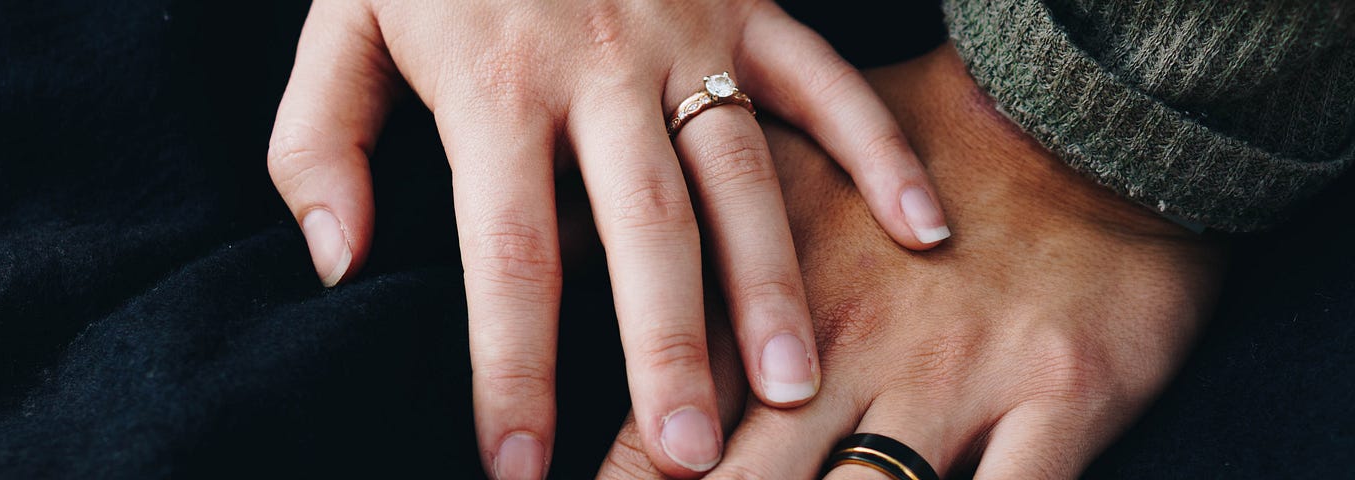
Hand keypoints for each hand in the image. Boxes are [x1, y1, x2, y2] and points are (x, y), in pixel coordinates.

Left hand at [268, 1, 950, 476]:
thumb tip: (338, 266)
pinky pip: (822, 81)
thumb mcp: (342, 21)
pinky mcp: (746, 3)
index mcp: (493, 87)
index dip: (512, 368)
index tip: (516, 465)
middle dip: (666, 354)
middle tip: (691, 459)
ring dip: (772, 282)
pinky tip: (923, 231)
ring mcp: (686, 35)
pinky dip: (877, 151)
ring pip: (742, 174)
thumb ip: (320, 143)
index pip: (509, 255)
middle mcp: (598, 72)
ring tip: (794, 384)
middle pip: (644, 233)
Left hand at [598, 44, 1223, 478]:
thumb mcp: (777, 180)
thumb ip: (678, 244)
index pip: (667, 420)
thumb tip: (565, 263)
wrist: (1073, 123)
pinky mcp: (1054, 401)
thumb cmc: (908, 174)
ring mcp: (949, 382)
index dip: (623, 478)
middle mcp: (846, 352)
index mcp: (767, 305)